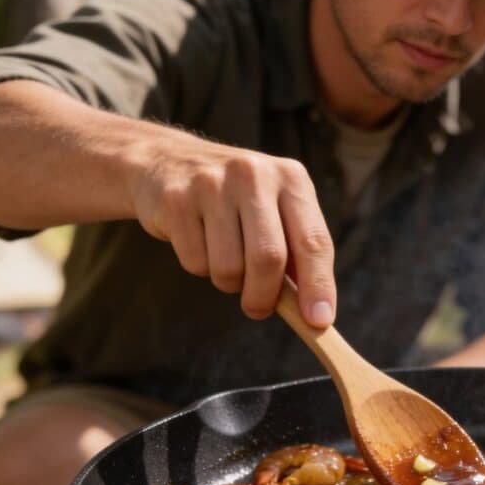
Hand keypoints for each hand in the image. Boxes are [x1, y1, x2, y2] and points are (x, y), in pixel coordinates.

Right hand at [129, 136, 335, 326]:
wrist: (165, 162)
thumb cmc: (234, 200)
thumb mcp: (273, 211)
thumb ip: (296, 254)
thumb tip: (314, 314)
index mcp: (291, 179)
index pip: (314, 241)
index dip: (319, 285)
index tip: (319, 321)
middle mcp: (255, 175)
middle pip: (269, 259)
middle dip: (264, 297)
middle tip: (257, 309)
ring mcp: (213, 184)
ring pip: (229, 268)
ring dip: (228, 282)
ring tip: (223, 259)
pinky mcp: (177, 199)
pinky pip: (195, 262)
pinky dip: (198, 266)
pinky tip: (197, 240)